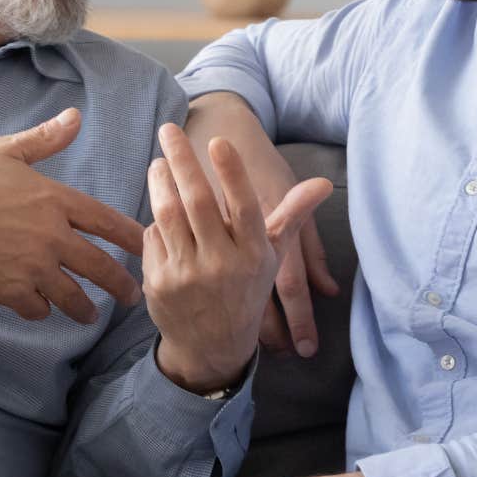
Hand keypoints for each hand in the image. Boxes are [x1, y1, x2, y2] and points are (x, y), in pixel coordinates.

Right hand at [0, 108, 144, 323]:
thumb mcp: (7, 152)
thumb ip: (46, 139)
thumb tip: (75, 116)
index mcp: (55, 201)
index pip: (108, 222)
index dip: (133, 238)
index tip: (148, 247)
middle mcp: (52, 237)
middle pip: (100, 268)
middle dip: (121, 285)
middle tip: (133, 296)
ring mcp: (32, 267)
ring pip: (73, 296)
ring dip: (86, 309)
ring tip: (92, 315)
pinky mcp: (10, 290)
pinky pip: (38, 309)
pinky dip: (43, 311)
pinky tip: (44, 309)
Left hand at [145, 124, 330, 391]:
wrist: (214, 347)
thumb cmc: (246, 290)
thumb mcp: (271, 257)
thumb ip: (291, 216)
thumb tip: (323, 184)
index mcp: (253, 254)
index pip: (243, 207)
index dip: (231, 174)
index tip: (218, 141)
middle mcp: (222, 264)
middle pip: (198, 203)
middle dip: (183, 161)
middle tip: (170, 130)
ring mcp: (189, 275)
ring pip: (169, 216)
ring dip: (160, 183)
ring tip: (158, 161)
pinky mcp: (161, 283)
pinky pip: (153, 238)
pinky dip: (155, 220)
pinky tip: (157, 206)